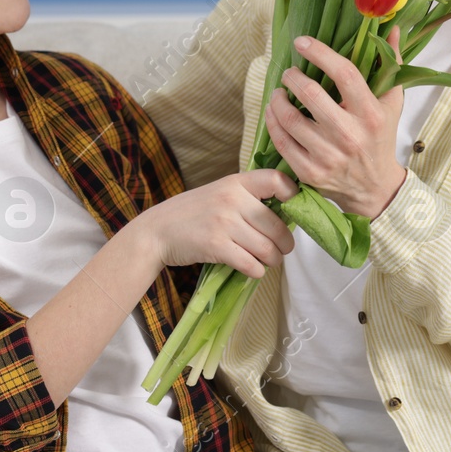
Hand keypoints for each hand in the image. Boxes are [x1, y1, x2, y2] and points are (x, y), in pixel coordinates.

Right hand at [129, 169, 298, 278]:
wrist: (157, 230)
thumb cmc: (192, 212)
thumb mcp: (219, 192)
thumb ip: (247, 197)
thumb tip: (285, 213)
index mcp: (235, 182)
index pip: (277, 180)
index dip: (293, 196)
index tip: (293, 211)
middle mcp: (232, 199)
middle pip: (277, 225)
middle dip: (285, 244)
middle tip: (282, 250)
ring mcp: (223, 223)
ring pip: (267, 248)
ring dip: (273, 260)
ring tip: (268, 261)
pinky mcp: (216, 246)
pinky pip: (251, 264)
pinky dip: (257, 271)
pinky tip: (253, 269)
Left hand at [264, 28, 407, 220]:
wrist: (375, 188)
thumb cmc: (381, 137)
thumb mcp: (392, 103)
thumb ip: (391, 64)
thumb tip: (392, 29)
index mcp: (370, 113)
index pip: (344, 73)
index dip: (319, 53)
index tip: (302, 42)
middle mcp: (349, 135)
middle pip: (311, 94)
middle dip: (292, 76)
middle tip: (289, 72)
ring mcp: (328, 156)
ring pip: (289, 118)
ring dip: (277, 99)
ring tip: (279, 91)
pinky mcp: (310, 172)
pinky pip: (281, 141)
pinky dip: (272, 121)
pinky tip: (274, 111)